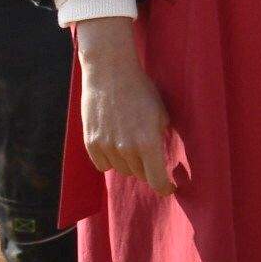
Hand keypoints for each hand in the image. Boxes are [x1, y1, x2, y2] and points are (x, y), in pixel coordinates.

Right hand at [73, 17, 173, 195]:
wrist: (110, 74)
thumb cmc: (141, 91)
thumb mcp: (162, 115)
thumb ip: (161, 139)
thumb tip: (162, 159)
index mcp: (148, 143)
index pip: (156, 180)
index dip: (165, 188)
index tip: (169, 188)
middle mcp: (126, 149)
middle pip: (139, 175)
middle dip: (147, 168)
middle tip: (150, 155)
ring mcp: (106, 147)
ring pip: (121, 170)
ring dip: (129, 162)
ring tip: (131, 142)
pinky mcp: (91, 142)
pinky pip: (102, 164)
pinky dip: (110, 159)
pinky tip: (115, 144)